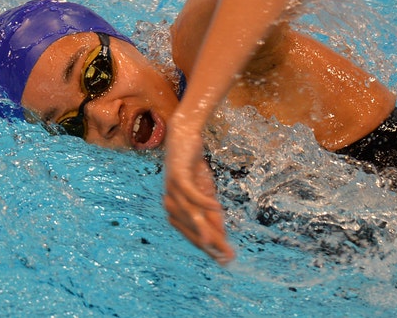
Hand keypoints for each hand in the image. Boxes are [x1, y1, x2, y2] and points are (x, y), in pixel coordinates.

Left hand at [163, 117, 234, 264]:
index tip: (223, 259)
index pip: (192, 233)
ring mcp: (172, 189)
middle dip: (209, 242)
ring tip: (218, 240)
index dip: (207, 247)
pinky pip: (191, 192)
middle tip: (226, 254)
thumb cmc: (194, 167)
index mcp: (175, 209)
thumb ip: (211, 212)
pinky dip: (204, 200)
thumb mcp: (206, 192)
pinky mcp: (177, 175)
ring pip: (190, 213)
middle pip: (191, 227)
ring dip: (205, 226)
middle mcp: (170, 202)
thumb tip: (220, 235)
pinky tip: (218, 206)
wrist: (184, 137)